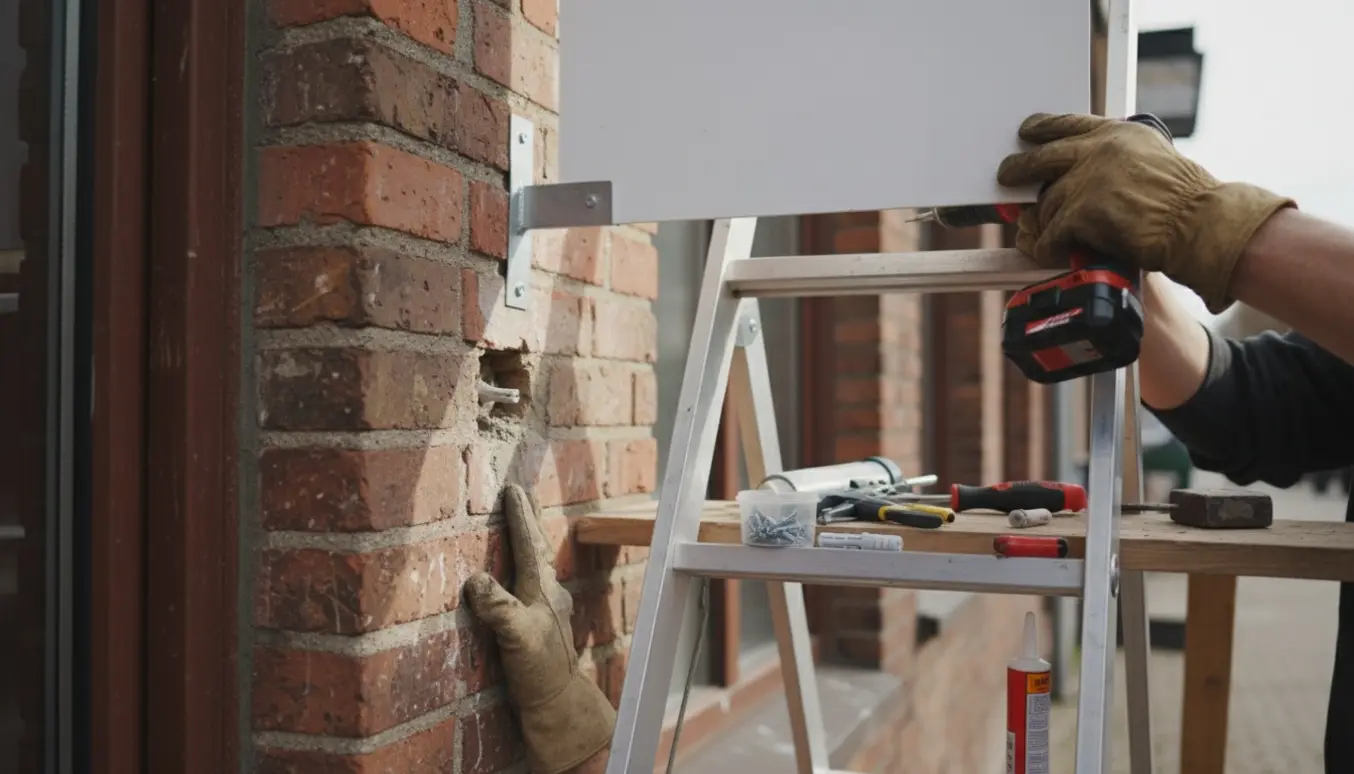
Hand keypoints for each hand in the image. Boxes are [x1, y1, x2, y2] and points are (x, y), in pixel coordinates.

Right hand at [465, 484, 615, 773]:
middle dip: (529, 521)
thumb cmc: (541, 670)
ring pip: (537, 566)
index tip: (513, 489)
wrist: (558, 705)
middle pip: (538, 549)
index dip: (519, 516)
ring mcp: (547, 610)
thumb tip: (476, 578)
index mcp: (542, 589)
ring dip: (528, 544)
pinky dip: (523, 572)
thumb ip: (499, 607)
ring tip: (522, 527)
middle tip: (524, 495)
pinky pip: (530, 587)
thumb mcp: (516, 637)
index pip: (529, 544)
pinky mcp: (541, 627)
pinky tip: (519, 580)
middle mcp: (548, 594)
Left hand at [996, 113, 1295, 312]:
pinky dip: (1048, 246)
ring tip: (1042, 233)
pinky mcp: (1081, 212)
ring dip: (1044, 222)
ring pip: (1046, 203)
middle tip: (1006, 176)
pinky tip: (1050, 251)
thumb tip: (1083, 170)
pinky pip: (1050, 233)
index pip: (1068, 124)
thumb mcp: (1153, 158)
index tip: (1027, 131)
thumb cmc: (1186, 202)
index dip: (1042, 128)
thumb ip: (1116, 159)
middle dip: (1018, 168)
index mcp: (1118, 134)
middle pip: (1041, 158)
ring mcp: (1087, 180)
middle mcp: (1099, 151)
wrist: (1199, 223)